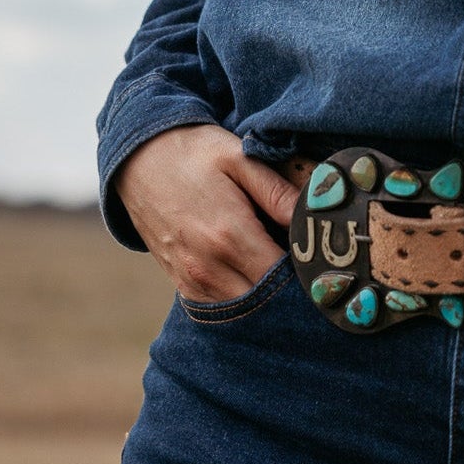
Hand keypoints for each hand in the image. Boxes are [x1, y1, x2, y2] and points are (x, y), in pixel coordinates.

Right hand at [114, 123, 300, 302]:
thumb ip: (276, 191)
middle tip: (314, 273)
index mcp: (229, 234)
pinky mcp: (181, 284)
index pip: (284, 278)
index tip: (325, 263)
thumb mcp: (238, 157)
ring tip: (288, 275)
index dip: (309, 275)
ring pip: (245, 310)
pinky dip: (244, 300)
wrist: (138, 158)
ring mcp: (192, 280)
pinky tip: (257, 277)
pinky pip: (222, 307)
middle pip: (267, 302)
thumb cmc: (194, 152)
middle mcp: (208, 267)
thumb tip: (312, 218)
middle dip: (292, 291)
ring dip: (269, 299)